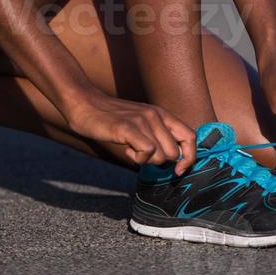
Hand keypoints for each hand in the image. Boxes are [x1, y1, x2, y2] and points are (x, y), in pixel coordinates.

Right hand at [64, 89, 196, 174]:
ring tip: (131, 149)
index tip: (178, 170)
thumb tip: (173, 159)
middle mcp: (156, 115)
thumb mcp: (140, 121)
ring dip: (147, 161)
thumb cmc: (112, 118)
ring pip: (162, 156)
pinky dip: (138, 159)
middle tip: (143, 155)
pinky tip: (127, 150)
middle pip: (175, 153)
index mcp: (161, 113)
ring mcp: (142, 120)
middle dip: (160, 163)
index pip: (190, 137)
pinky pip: (147, 153)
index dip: (189, 158)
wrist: (85, 104)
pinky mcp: (128, 128)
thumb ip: (157, 134)